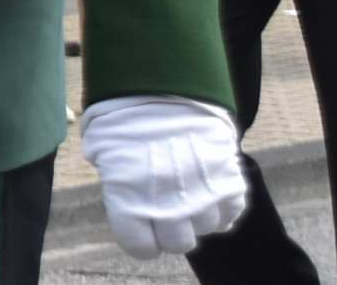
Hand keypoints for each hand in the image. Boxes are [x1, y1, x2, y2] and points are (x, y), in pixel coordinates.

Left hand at [80, 96, 245, 258]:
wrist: (162, 87)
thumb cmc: (125, 117)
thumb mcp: (105, 151)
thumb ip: (118, 183)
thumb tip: (125, 196)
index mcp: (130, 205)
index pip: (141, 249)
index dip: (141, 238)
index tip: (141, 224)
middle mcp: (168, 210)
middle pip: (178, 244)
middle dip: (171, 229)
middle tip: (167, 206)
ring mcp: (202, 199)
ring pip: (206, 228)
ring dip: (197, 214)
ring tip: (188, 186)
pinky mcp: (229, 185)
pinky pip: (231, 213)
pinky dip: (222, 206)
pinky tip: (209, 187)